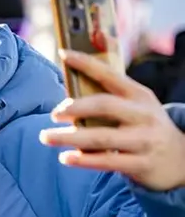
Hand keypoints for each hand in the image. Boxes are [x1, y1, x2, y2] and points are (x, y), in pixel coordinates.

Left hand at [39, 49, 184, 190]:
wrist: (181, 160)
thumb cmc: (145, 130)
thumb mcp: (136, 109)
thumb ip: (109, 102)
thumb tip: (67, 98)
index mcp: (139, 95)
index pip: (110, 74)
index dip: (86, 63)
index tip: (64, 53)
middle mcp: (143, 115)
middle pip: (104, 105)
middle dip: (75, 107)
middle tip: (53, 113)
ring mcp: (144, 140)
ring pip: (101, 137)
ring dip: (69, 137)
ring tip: (46, 137)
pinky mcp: (141, 163)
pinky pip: (108, 161)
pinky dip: (84, 160)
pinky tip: (65, 158)